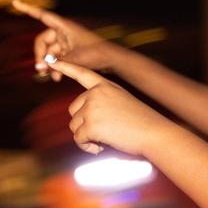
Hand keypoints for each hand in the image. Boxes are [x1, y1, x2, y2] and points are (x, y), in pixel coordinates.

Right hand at [12, 0, 118, 80]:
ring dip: (50, 64)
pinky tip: (57, 77)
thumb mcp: (75, 59)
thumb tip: (40, 67)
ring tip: (52, 77)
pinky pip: (58, 57)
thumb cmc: (97, 54)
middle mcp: (64, 32)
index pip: (42, 15)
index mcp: (64, 27)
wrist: (113, 60)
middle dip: (41, 55)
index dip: (28, 9)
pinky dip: (57, 66)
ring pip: (50, 52)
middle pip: (43, 41)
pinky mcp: (71, 51)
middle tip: (42, 69)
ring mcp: (67, 42)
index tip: (15, 2)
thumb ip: (56, 63)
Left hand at [47, 59, 170, 156]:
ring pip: (74, 126)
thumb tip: (83, 118)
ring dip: (86, 137)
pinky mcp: (90, 124)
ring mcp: (92, 108)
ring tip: (106, 140)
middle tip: (105, 132)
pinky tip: (102, 146)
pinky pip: (78, 139)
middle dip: (84, 124)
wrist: (155, 133)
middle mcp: (96, 94)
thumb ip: (103, 103)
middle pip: (74, 110)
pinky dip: (87, 147)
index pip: (82, 73)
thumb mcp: (122, 103)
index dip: (66, 66)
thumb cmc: (143, 123)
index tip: (53, 60)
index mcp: (105, 86)